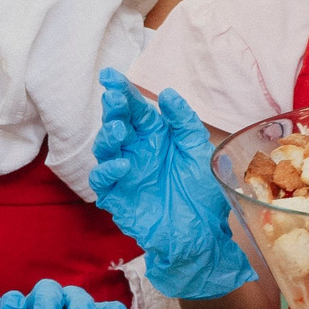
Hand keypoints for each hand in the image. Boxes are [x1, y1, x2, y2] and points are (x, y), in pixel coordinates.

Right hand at [88, 70, 257, 299]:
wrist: (204, 232)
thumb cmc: (202, 190)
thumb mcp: (199, 150)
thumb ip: (184, 122)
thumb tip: (167, 94)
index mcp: (155, 136)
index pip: (135, 109)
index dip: (122, 92)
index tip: (111, 76)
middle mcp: (137, 150)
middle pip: (118, 123)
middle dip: (113, 109)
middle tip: (114, 98)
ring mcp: (125, 173)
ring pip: (105, 149)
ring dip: (108, 137)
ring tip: (120, 130)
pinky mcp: (118, 196)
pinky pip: (104, 181)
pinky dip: (108, 170)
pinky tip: (123, 164)